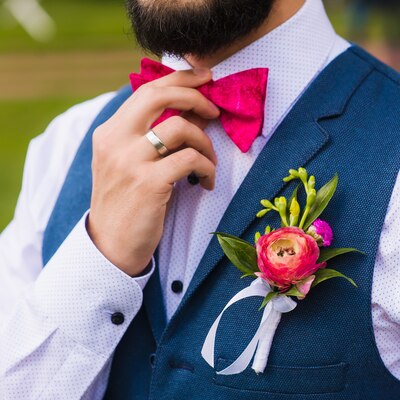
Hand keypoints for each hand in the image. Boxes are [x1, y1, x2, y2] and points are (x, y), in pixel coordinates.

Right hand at [87, 68, 219, 275]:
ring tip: (210, 163)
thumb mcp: (136, 163)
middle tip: (214, 110)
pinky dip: (207, 169)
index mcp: (110, 132)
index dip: (180, 78)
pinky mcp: (149, 184)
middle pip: (159, 95)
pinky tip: (207, 183)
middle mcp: (115, 141)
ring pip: (181, 128)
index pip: (147, 90)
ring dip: (205, 143)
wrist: (111, 247)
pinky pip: (191, 160)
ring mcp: (130, 162)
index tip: (205, 78)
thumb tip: (197, 109)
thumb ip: (160, 135)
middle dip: (194, 95)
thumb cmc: (129, 203)